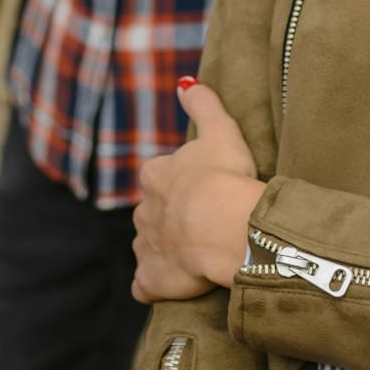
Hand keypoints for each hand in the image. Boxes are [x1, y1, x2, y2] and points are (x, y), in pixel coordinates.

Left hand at [131, 79, 264, 304]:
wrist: (222, 224)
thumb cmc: (224, 175)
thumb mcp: (219, 130)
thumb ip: (203, 104)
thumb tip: (185, 83)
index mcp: (156, 176)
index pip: (158, 176)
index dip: (177, 183)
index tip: (199, 189)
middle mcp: (145, 210)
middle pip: (151, 212)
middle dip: (168, 218)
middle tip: (200, 224)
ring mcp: (147, 247)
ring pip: (147, 246)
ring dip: (162, 250)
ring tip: (192, 256)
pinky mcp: (153, 279)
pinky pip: (145, 286)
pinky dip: (151, 286)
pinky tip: (166, 287)